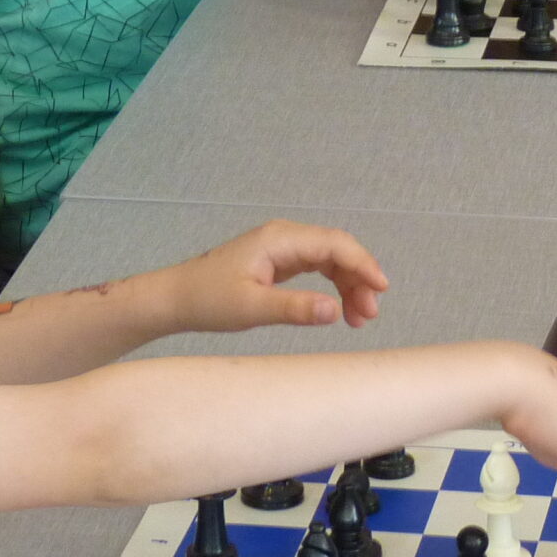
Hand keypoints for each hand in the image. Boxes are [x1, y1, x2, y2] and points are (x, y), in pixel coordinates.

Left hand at [160, 220, 389, 333]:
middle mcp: (285, 237)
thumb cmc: (207, 300)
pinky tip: (340, 308)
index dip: (362, 264)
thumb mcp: (252, 308)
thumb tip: (335, 310)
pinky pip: (318, 267)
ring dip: (349, 285)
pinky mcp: (279, 261)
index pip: (334, 243)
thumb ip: (295, 308)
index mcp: (280, 239)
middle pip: (337, 250)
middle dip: (359, 279)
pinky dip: (333, 286)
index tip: (381, 289)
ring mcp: (282, 248)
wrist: (176, 298)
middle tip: (369, 316)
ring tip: (360, 319)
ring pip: (330, 260)